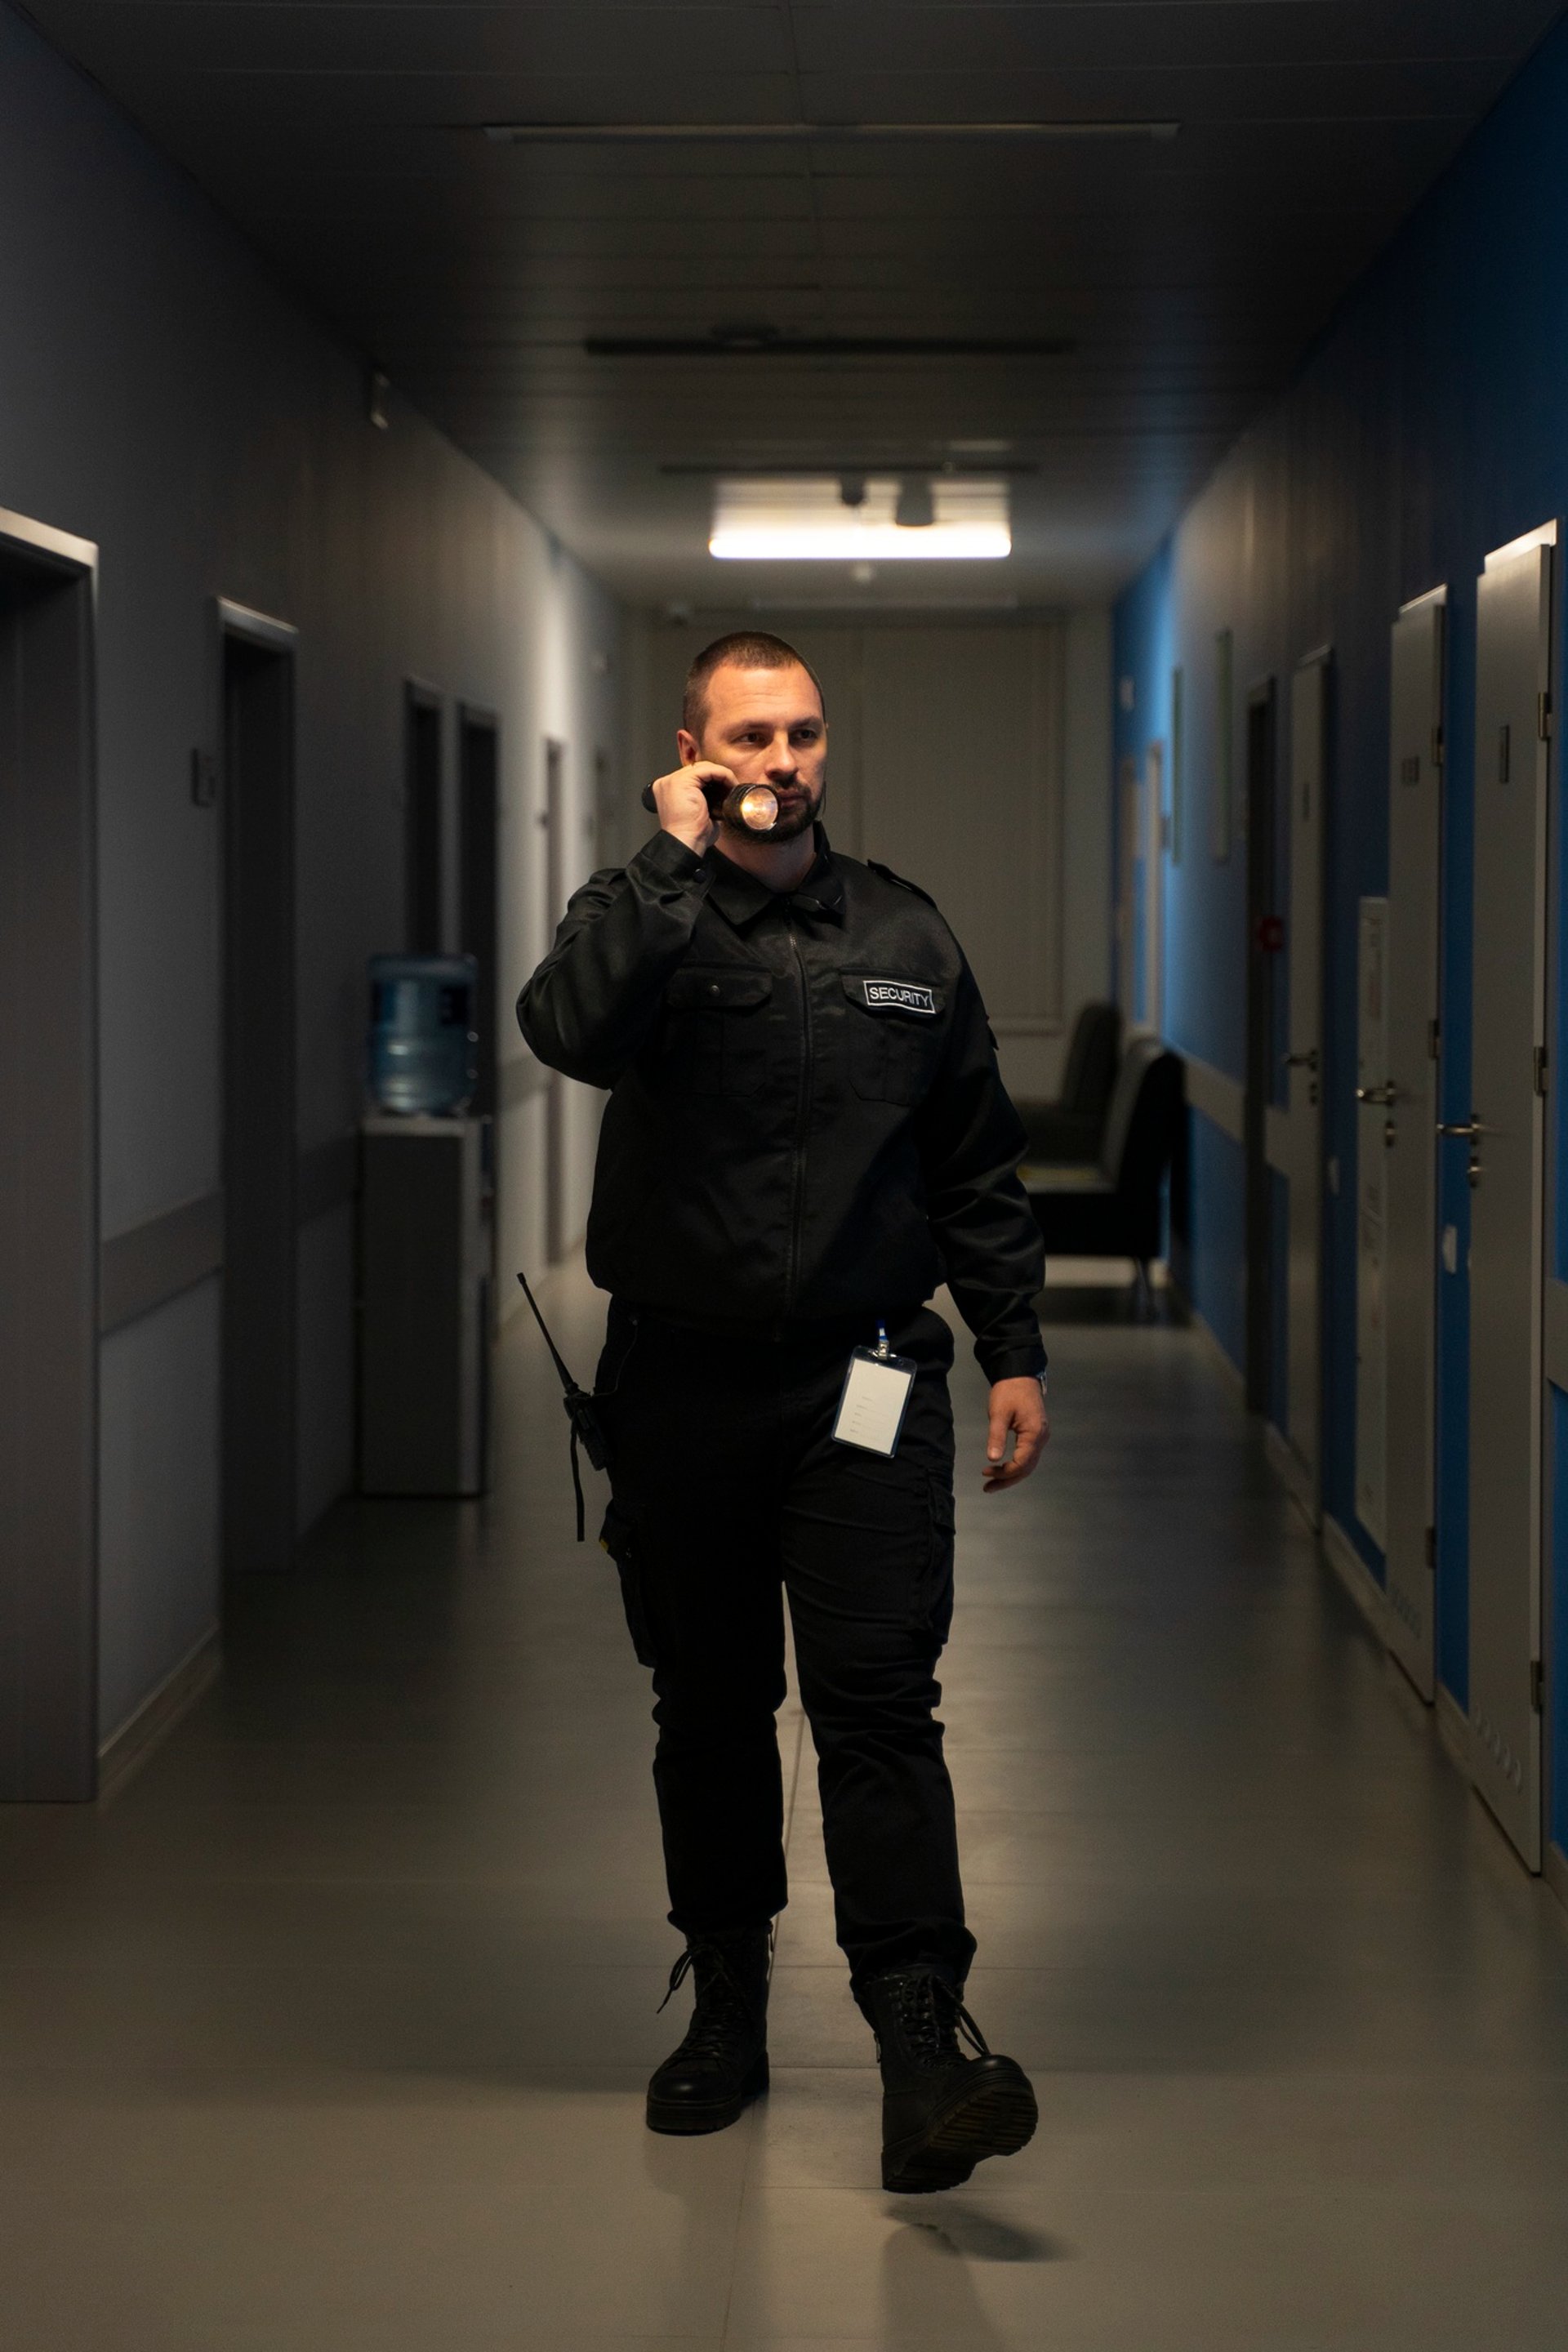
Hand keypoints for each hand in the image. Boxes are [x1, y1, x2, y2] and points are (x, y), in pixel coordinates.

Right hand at [651, 761, 736, 856]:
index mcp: (668, 790)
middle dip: (718, 777)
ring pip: (704, 767)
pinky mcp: (682, 780)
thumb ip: (706, 800)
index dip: (713, 781)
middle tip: (731, 789)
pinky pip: (708, 769)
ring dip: (722, 776)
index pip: (694, 776)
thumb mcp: (701, 813)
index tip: (727, 791)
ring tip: (732, 788)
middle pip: (699, 769)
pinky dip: (723, 775)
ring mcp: (673, 780)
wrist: (686, 844)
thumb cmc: (693, 835)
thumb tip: (722, 797)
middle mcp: (667, 782)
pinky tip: (730, 785)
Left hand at [983, 1376, 1048, 1492]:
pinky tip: (1003, 1467)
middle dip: (1007, 1479)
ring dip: (1011, 1474)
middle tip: (987, 1487)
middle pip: (1027, 1468)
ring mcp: (1040, 1437)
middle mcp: (1041, 1438)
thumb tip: (993, 1458)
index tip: (986, 1472)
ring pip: (1028, 1464)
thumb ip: (996, 1436)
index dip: (1004, 1473)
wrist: (1019, 1374)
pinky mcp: (1036, 1434)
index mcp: (1034, 1434)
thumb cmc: (1008, 1391)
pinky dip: (1015, 1465)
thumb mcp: (999, 1413)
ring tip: (992, 1481)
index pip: (1022, 1463)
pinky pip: (1028, 1456)